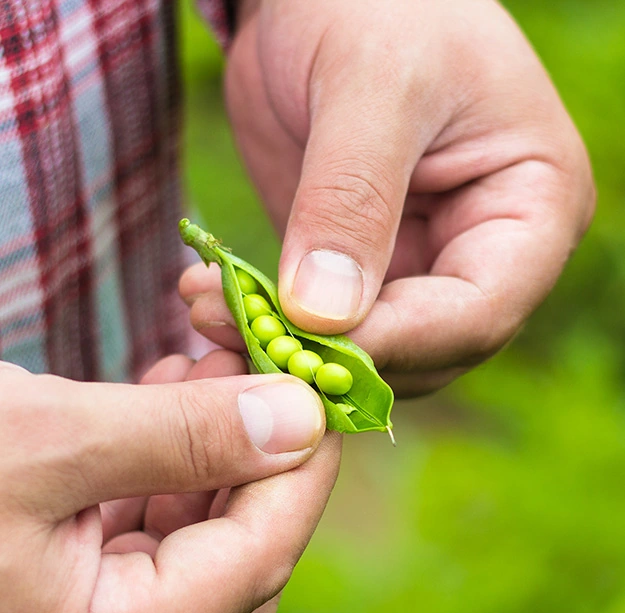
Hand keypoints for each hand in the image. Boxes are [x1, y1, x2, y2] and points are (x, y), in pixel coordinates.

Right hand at [0, 354, 337, 612]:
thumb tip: (300, 419)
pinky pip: (153, 534)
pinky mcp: (62, 599)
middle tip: (270, 368)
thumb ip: (184, 435)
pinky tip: (172, 395)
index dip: (303, 472)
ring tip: (216, 363)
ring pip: (199, 544)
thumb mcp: (44, 439)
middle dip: (265, 457)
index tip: (325, 394)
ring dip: (220, 452)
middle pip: (238, 560)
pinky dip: (175, 466)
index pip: (256, 562)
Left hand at [185, 0, 594, 395]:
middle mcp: (486, 252)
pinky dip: (276, 330)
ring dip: (294, 353)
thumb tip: (323, 316)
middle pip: (426, 348)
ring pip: (372, 351)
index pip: (479, 310)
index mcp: (534, 206)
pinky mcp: (364, 270)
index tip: (305, 343)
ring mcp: (425, 266)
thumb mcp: (372, 84)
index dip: (396, 341)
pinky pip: (329, 326)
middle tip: (238, 340)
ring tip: (213, 319)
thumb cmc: (376, 2)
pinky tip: (218, 307)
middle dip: (335, 359)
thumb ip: (351, 200)